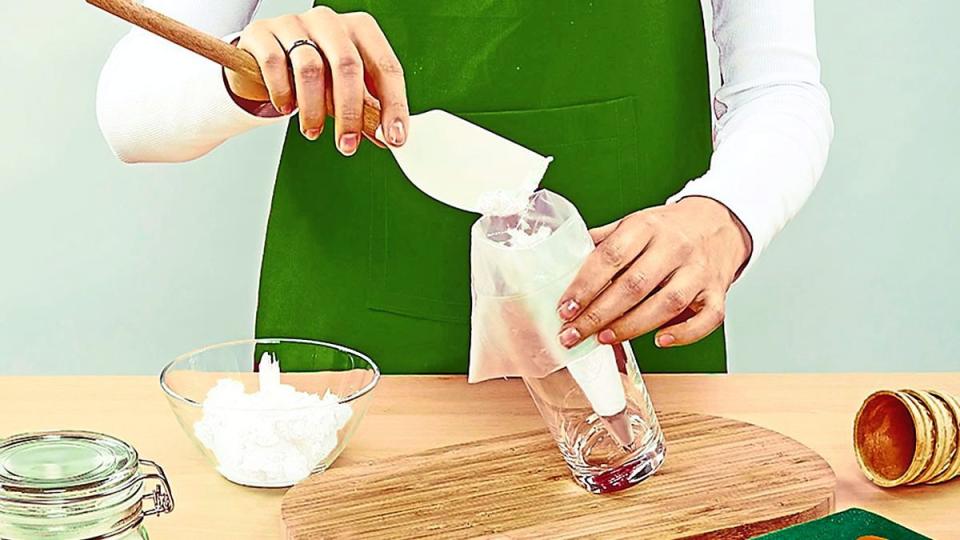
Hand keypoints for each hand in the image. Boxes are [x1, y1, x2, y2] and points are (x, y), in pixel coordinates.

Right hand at [225, 7, 408, 154]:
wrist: (267, 55)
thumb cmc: (317, 71)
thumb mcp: (346, 87)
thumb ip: (367, 108)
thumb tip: (388, 137)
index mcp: (361, 30)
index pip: (386, 67)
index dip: (393, 105)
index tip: (394, 137)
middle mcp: (330, 21)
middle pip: (348, 67)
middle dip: (350, 114)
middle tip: (347, 144)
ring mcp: (295, 23)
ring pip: (310, 69)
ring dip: (313, 110)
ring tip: (313, 131)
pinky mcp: (263, 33)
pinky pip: (275, 64)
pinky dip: (282, 92)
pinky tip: (286, 108)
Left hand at [557, 197, 751, 348]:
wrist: (720, 223)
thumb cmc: (670, 229)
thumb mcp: (635, 223)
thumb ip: (604, 243)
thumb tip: (565, 263)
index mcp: (647, 226)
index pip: (611, 256)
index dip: (585, 285)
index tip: (565, 308)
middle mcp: (675, 247)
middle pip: (634, 285)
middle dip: (598, 314)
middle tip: (574, 334)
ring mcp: (699, 271)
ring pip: (667, 304)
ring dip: (631, 326)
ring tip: (604, 338)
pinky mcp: (718, 292)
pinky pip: (707, 318)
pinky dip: (685, 334)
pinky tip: (660, 341)